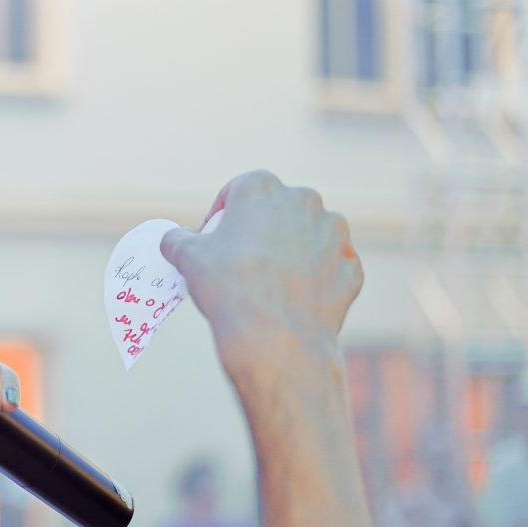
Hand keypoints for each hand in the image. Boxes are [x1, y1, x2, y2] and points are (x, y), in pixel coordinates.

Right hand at [160, 170, 362, 376]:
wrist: (275, 338)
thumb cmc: (228, 289)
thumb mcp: (187, 258)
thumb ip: (178, 240)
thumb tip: (176, 239)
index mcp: (262, 187)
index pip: (235, 193)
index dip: (219, 219)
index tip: (210, 245)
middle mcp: (305, 200)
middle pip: (275, 212)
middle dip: (260, 232)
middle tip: (240, 265)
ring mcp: (334, 234)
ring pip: (307, 237)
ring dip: (291, 253)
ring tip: (269, 285)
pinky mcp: (351, 267)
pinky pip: (328, 269)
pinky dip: (313, 281)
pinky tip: (293, 301)